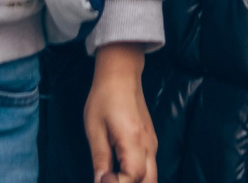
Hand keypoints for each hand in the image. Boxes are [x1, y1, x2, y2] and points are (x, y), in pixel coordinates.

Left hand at [85, 42, 157, 182]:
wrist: (121, 75)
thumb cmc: (104, 98)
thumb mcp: (95, 129)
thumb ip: (100, 159)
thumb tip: (100, 182)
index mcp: (133, 140)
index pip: (133, 176)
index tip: (103, 181)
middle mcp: (148, 145)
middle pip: (150, 182)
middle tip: (111, 181)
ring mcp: (152, 144)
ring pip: (152, 177)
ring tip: (116, 177)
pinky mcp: (150, 142)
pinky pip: (151, 168)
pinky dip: (140, 178)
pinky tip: (123, 174)